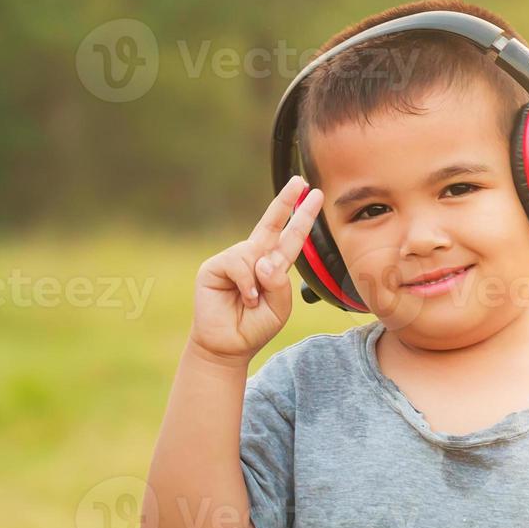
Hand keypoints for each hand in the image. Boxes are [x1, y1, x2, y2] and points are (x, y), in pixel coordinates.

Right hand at [189, 175, 324, 364]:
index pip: (291, 236)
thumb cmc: (255, 326)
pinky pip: (239, 264)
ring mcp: (234, 259)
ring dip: (260, 278)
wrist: (229, 345)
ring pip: (256, 253)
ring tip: (253, 300)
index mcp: (274, 265)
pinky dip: (246, 283)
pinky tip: (244, 298)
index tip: (313, 194)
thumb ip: (280, 284)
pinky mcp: (214, 266)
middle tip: (300, 182)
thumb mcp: (280, 307)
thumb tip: (264, 259)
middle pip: (272, 224)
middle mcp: (254, 257)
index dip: (302, 216)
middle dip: (286, 202)